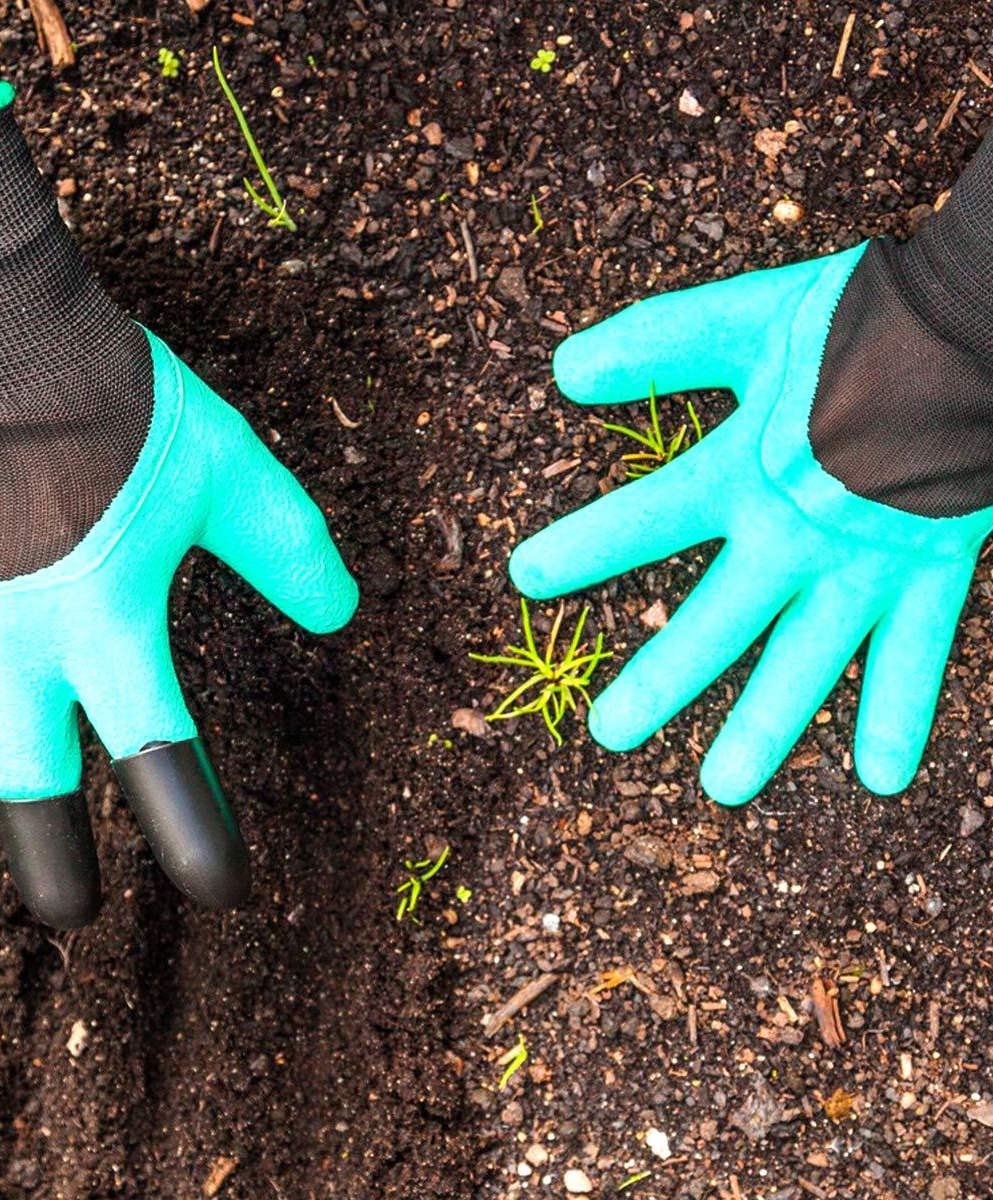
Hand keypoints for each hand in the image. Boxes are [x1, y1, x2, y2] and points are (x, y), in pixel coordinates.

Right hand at [0, 82, 356, 926]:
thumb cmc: (121, 401)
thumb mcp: (230, 472)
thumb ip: (289, 551)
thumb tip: (343, 615)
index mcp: (109, 626)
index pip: (160, 760)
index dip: (193, 836)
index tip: (221, 895)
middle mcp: (16, 645)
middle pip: (30, 790)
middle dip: (52, 865)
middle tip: (71, 917)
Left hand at [510, 240, 990, 805]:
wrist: (979, 326)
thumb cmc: (859, 320)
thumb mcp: (745, 319)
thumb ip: (657, 345)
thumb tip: (562, 372)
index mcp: (743, 471)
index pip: (646, 519)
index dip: (582, 549)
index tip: (524, 582)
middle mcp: (796, 533)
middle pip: (715, 622)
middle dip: (661, 681)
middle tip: (609, 733)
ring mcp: (864, 564)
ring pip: (805, 662)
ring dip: (765, 728)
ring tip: (723, 788)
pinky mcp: (929, 574)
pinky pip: (915, 656)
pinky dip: (898, 714)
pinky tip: (879, 778)